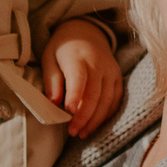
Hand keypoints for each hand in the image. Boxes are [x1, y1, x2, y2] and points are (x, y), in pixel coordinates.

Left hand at [42, 19, 123, 135]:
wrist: (86, 32)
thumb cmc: (63, 49)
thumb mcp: (49, 58)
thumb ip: (51, 80)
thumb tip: (54, 102)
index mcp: (78, 57)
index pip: (79, 78)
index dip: (74, 96)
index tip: (68, 112)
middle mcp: (99, 64)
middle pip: (95, 94)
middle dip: (84, 116)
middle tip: (73, 131)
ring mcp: (111, 71)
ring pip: (107, 100)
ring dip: (95, 120)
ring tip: (82, 133)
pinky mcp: (118, 78)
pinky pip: (115, 100)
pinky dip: (106, 114)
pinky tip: (95, 125)